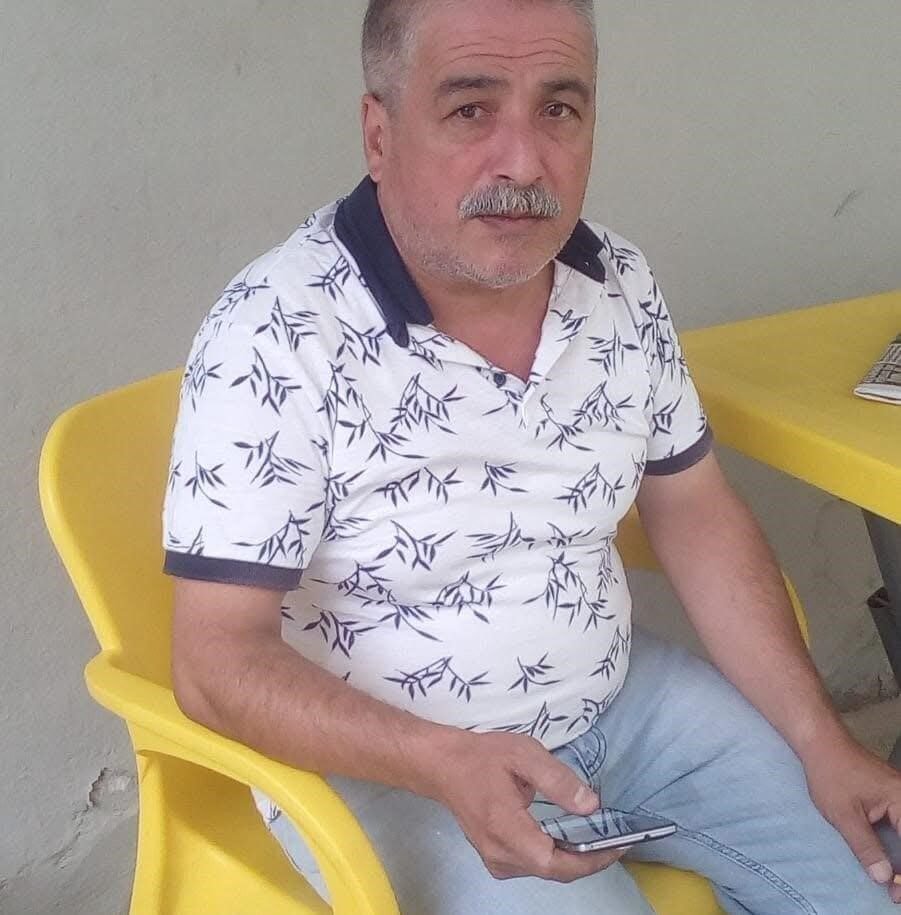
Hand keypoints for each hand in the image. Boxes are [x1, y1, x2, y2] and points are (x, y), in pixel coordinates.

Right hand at [429, 730, 626, 881]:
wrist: (444, 766)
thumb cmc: (482, 757)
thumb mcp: (523, 755)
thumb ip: (558, 780)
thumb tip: (592, 805)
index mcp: (507, 831)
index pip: (556, 863)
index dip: (591, 860)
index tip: (618, 845)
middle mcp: (501, 856)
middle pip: (555, 870)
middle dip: (588, 859)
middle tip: (615, 837)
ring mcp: (497, 861)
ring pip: (546, 869)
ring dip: (573, 857)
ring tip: (598, 835)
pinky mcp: (497, 859)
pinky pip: (534, 863)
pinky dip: (557, 854)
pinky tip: (570, 835)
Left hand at [803, 737, 900, 902]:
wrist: (820, 742)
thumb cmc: (830, 773)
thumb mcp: (844, 814)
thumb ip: (865, 846)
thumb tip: (883, 877)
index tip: (896, 893)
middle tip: (895, 892)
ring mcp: (900, 796)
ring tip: (893, 882)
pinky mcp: (891, 797)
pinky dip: (898, 846)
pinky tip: (892, 862)